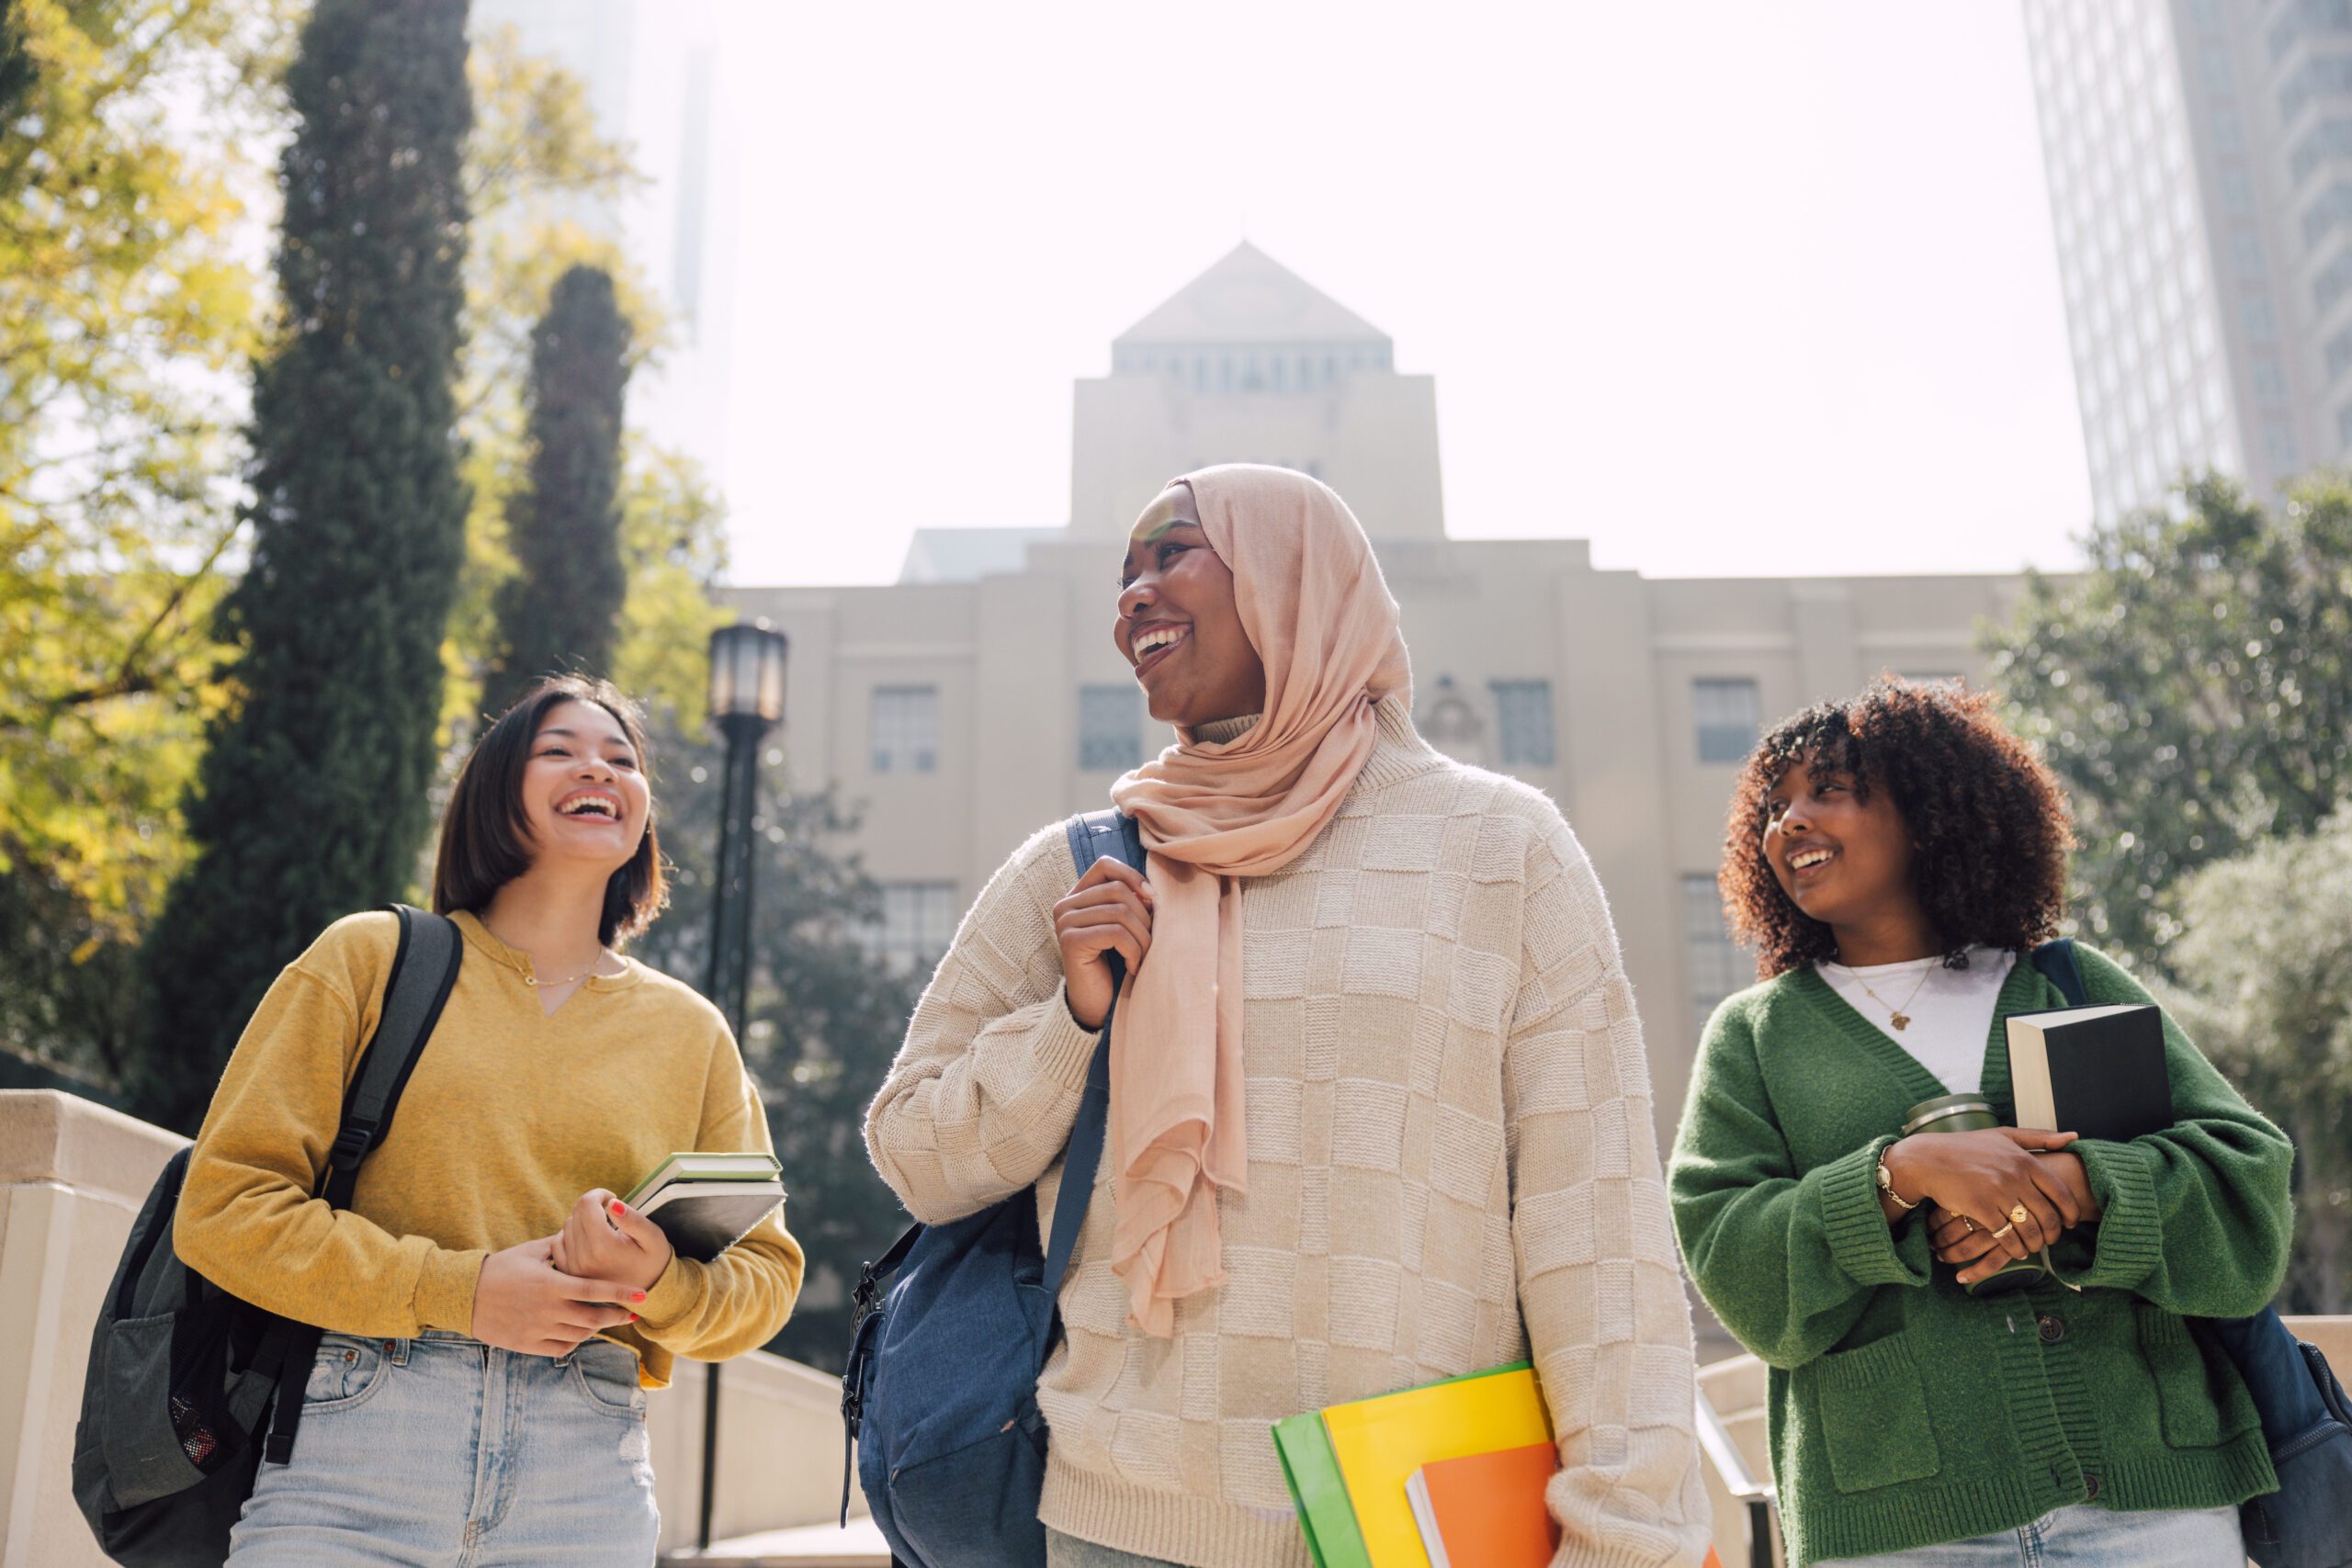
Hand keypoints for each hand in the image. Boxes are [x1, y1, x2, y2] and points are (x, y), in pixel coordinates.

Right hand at [471, 1237, 644, 1356]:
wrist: (466, 1295)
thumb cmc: (500, 1268)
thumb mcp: (531, 1251)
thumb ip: (560, 1246)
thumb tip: (583, 1234)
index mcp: (551, 1285)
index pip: (594, 1290)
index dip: (620, 1294)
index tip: (641, 1296)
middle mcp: (548, 1310)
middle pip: (593, 1318)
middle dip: (616, 1316)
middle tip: (630, 1314)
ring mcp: (538, 1330)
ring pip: (579, 1335)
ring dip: (595, 1328)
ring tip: (603, 1319)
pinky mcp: (528, 1344)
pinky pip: (560, 1348)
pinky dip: (574, 1342)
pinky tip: (578, 1332)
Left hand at [550, 1189, 673, 1295]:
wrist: (648, 1293)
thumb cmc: (653, 1261)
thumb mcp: (653, 1238)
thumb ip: (633, 1219)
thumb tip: (612, 1203)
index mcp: (603, 1246)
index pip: (586, 1204)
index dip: (599, 1194)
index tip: (612, 1199)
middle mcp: (582, 1258)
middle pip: (575, 1213)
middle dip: (592, 1206)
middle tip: (610, 1213)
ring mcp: (572, 1268)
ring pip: (566, 1226)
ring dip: (582, 1221)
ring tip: (601, 1228)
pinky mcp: (568, 1273)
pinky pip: (557, 1243)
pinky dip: (569, 1236)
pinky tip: (587, 1239)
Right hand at [1054, 855, 1153, 1029]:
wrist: (1097, 1006)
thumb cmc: (1115, 964)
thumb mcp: (1125, 926)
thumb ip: (1132, 902)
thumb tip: (1152, 892)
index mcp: (1077, 896)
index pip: (1105, 866)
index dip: (1133, 876)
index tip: (1153, 899)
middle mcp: (1065, 905)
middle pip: (1118, 890)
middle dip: (1144, 916)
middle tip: (1151, 942)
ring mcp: (1065, 922)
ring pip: (1120, 912)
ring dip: (1142, 937)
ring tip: (1144, 957)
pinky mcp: (1071, 941)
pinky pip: (1116, 933)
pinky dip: (1134, 951)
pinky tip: (1134, 967)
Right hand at [1926, 1151, 2102, 1283]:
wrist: (1928, 1159)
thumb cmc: (1966, 1147)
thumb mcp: (2004, 1135)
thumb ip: (2040, 1137)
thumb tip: (2074, 1137)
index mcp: (2024, 1160)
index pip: (2060, 1193)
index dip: (2071, 1213)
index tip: (2071, 1223)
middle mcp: (2014, 1176)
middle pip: (2047, 1216)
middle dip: (2054, 1234)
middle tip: (2051, 1240)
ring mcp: (1997, 1193)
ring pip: (2029, 1230)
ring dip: (2035, 1244)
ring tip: (2033, 1247)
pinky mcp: (1980, 1208)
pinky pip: (2006, 1236)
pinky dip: (2015, 1248)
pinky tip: (2016, 1250)